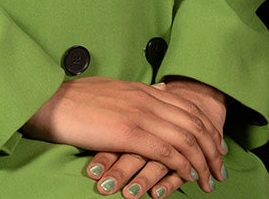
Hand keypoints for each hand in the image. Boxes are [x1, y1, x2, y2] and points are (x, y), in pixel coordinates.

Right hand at [22, 76, 221, 192]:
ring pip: (185, 138)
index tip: (216, 145)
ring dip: (202, 161)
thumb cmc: (75, 100)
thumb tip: (160, 90)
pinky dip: (182, 164)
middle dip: (212, 148)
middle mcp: (147, 99)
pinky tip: (188, 176)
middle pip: (193, 123)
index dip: (207, 128)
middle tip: (220, 168)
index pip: (188, 108)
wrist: (48, 100)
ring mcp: (139, 115)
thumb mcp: (115, 89)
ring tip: (209, 179)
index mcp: (144, 90)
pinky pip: (165, 150)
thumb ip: (139, 93)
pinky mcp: (128, 133)